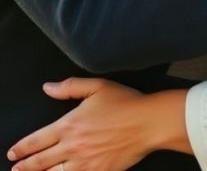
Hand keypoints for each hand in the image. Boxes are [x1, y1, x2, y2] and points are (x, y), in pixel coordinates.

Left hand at [7, 78, 186, 170]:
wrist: (150, 123)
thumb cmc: (127, 103)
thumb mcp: (98, 87)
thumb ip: (70, 87)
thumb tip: (47, 88)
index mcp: (69, 125)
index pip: (36, 140)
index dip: (22, 148)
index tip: (13, 153)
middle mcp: (72, 146)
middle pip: (40, 161)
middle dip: (24, 165)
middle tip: (16, 168)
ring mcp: (84, 163)